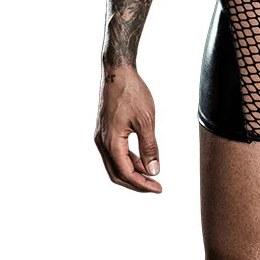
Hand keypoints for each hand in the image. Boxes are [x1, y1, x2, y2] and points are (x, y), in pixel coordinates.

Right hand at [94, 65, 162, 192]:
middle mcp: (101, 142)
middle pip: (117, 173)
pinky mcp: (104, 129)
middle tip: (155, 187)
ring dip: (132, 171)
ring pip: (115, 163)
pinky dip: (128, 159)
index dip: (142, 184)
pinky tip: (141, 159)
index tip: (158, 188)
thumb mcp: (146, 120)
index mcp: (111, 142)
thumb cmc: (132, 92)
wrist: (118, 71)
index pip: (126, 173)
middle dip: (136, 182)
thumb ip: (149, 147)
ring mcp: (101, 136)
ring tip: (151, 174)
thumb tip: (153, 170)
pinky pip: (115, 152)